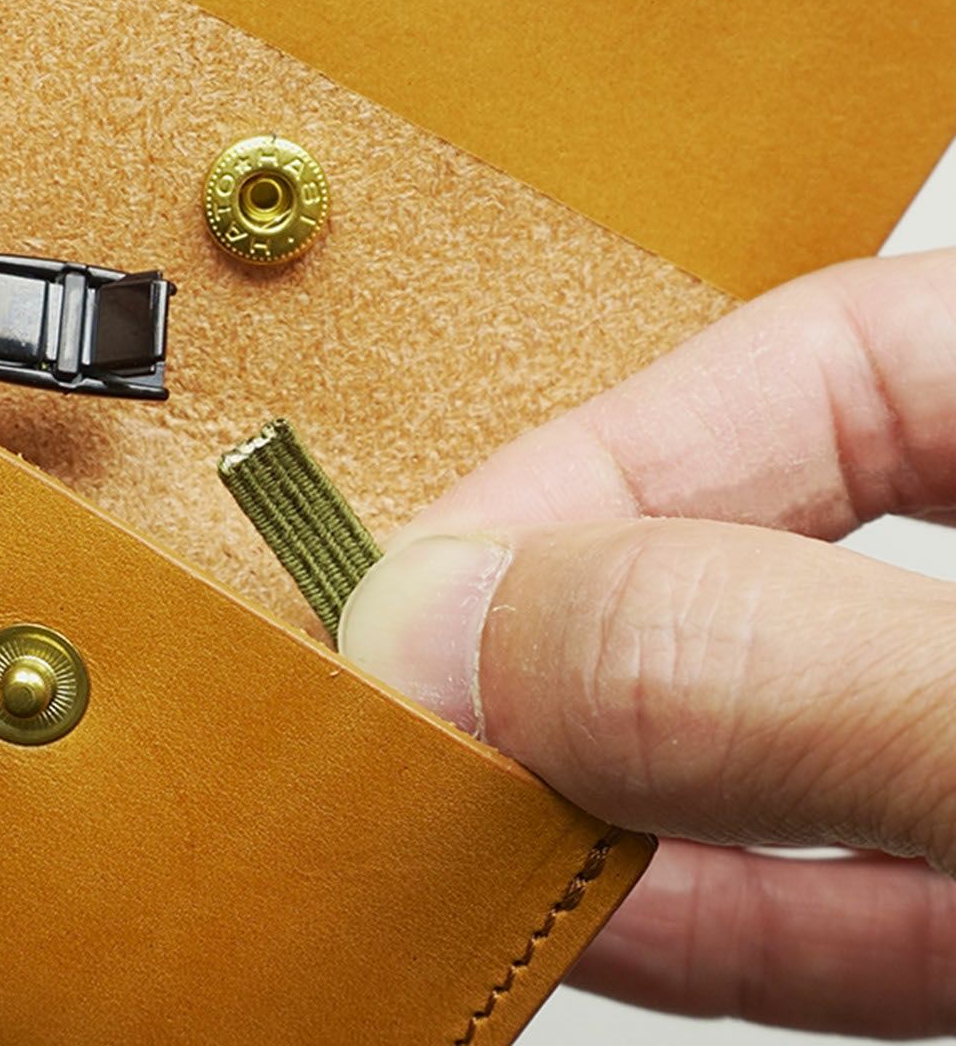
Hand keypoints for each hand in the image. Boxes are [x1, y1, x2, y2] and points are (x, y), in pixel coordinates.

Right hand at [340, 248, 955, 1037]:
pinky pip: (857, 890)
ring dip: (619, 788)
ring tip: (463, 812)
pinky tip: (599, 917)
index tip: (426, 587)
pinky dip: (720, 914)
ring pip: (791, 731)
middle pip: (776, 540)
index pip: (814, 360)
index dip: (597, 457)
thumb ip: (776, 666)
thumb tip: (477, 634)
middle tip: (420, 696)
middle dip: (584, 621)